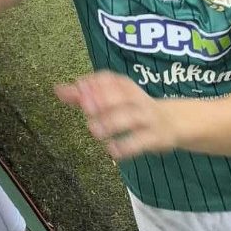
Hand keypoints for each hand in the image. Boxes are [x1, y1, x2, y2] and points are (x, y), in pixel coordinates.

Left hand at [55, 71, 177, 159]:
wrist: (174, 122)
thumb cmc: (134, 108)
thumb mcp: (112, 98)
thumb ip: (84, 95)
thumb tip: (57, 89)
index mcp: (125, 86)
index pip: (110, 79)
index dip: (94, 82)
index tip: (79, 86)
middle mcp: (137, 99)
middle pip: (121, 96)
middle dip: (103, 100)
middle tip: (85, 107)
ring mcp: (147, 118)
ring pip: (130, 117)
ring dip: (111, 122)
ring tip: (94, 130)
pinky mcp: (155, 138)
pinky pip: (141, 141)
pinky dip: (126, 146)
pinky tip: (112, 150)